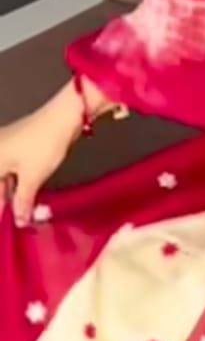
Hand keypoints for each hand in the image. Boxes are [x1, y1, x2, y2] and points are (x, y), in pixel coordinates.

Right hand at [0, 86, 79, 226]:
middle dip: (6, 201)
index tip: (6, 222)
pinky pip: (13, 169)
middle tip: (17, 219)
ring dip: (15, 194)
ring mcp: (6, 147)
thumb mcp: (32, 178)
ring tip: (25, 212)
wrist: (62, 118)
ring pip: (5, 177)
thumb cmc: (43, 145)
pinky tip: (29, 196)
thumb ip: (22, 201)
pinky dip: (20, 183)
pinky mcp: (19, 145)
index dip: (0, 206)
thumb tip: (19, 219)